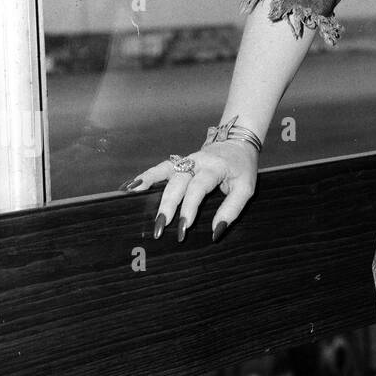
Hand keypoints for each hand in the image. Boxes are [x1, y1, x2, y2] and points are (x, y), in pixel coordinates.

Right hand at [120, 139, 257, 242]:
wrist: (238, 143)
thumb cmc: (242, 168)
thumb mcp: (245, 189)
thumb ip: (231, 210)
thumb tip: (215, 232)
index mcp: (215, 167)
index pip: (198, 188)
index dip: (189, 207)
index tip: (183, 227)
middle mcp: (197, 161)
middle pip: (177, 182)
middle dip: (167, 206)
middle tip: (159, 228)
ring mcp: (186, 160)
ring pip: (164, 171)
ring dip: (148, 185)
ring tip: (131, 197)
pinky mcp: (179, 162)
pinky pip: (160, 169)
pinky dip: (145, 177)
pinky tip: (129, 187)